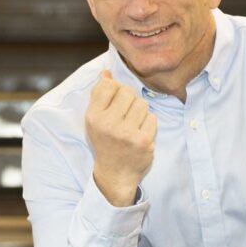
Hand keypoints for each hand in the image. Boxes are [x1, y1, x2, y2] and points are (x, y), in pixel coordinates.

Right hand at [84, 70, 156, 205]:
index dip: (116, 89)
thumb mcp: (95, 119)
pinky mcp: (143, 141)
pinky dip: (149, 124)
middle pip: (128, 92)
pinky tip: (140, 134)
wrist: (115, 173)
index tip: (116, 101)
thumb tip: (106, 73)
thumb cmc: (105, 142)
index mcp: (93, 117)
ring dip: (140, 112)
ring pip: (142, 104)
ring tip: (133, 125)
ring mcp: (126, 134)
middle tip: (126, 115)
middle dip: (130, 100)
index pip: (109, 85)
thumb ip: (100, 95)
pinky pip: (152, 118)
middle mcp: (108, 124)